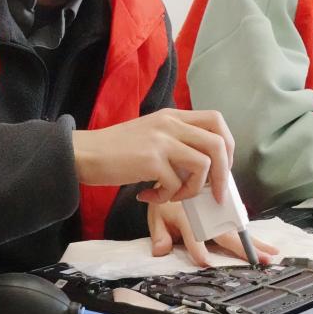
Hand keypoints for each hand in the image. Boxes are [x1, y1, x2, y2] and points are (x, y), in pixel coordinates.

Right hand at [72, 108, 233, 204]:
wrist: (84, 153)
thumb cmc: (117, 151)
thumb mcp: (152, 135)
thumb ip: (177, 143)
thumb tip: (206, 170)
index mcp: (173, 116)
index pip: (216, 120)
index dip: (227, 146)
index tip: (222, 169)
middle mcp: (171, 123)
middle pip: (218, 144)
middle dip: (222, 174)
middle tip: (214, 194)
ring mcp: (161, 140)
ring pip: (202, 165)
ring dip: (192, 190)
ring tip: (172, 196)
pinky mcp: (150, 159)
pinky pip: (175, 184)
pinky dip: (165, 197)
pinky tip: (148, 196)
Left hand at [147, 201, 278, 266]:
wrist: (178, 170)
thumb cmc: (168, 197)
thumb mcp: (156, 214)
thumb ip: (160, 235)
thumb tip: (160, 252)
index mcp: (187, 216)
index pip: (193, 236)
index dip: (197, 250)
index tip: (205, 262)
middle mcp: (207, 213)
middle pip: (225, 234)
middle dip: (242, 248)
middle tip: (260, 259)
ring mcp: (218, 210)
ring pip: (237, 228)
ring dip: (255, 241)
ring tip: (271, 251)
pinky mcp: (224, 208)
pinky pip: (238, 220)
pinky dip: (251, 232)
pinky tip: (264, 242)